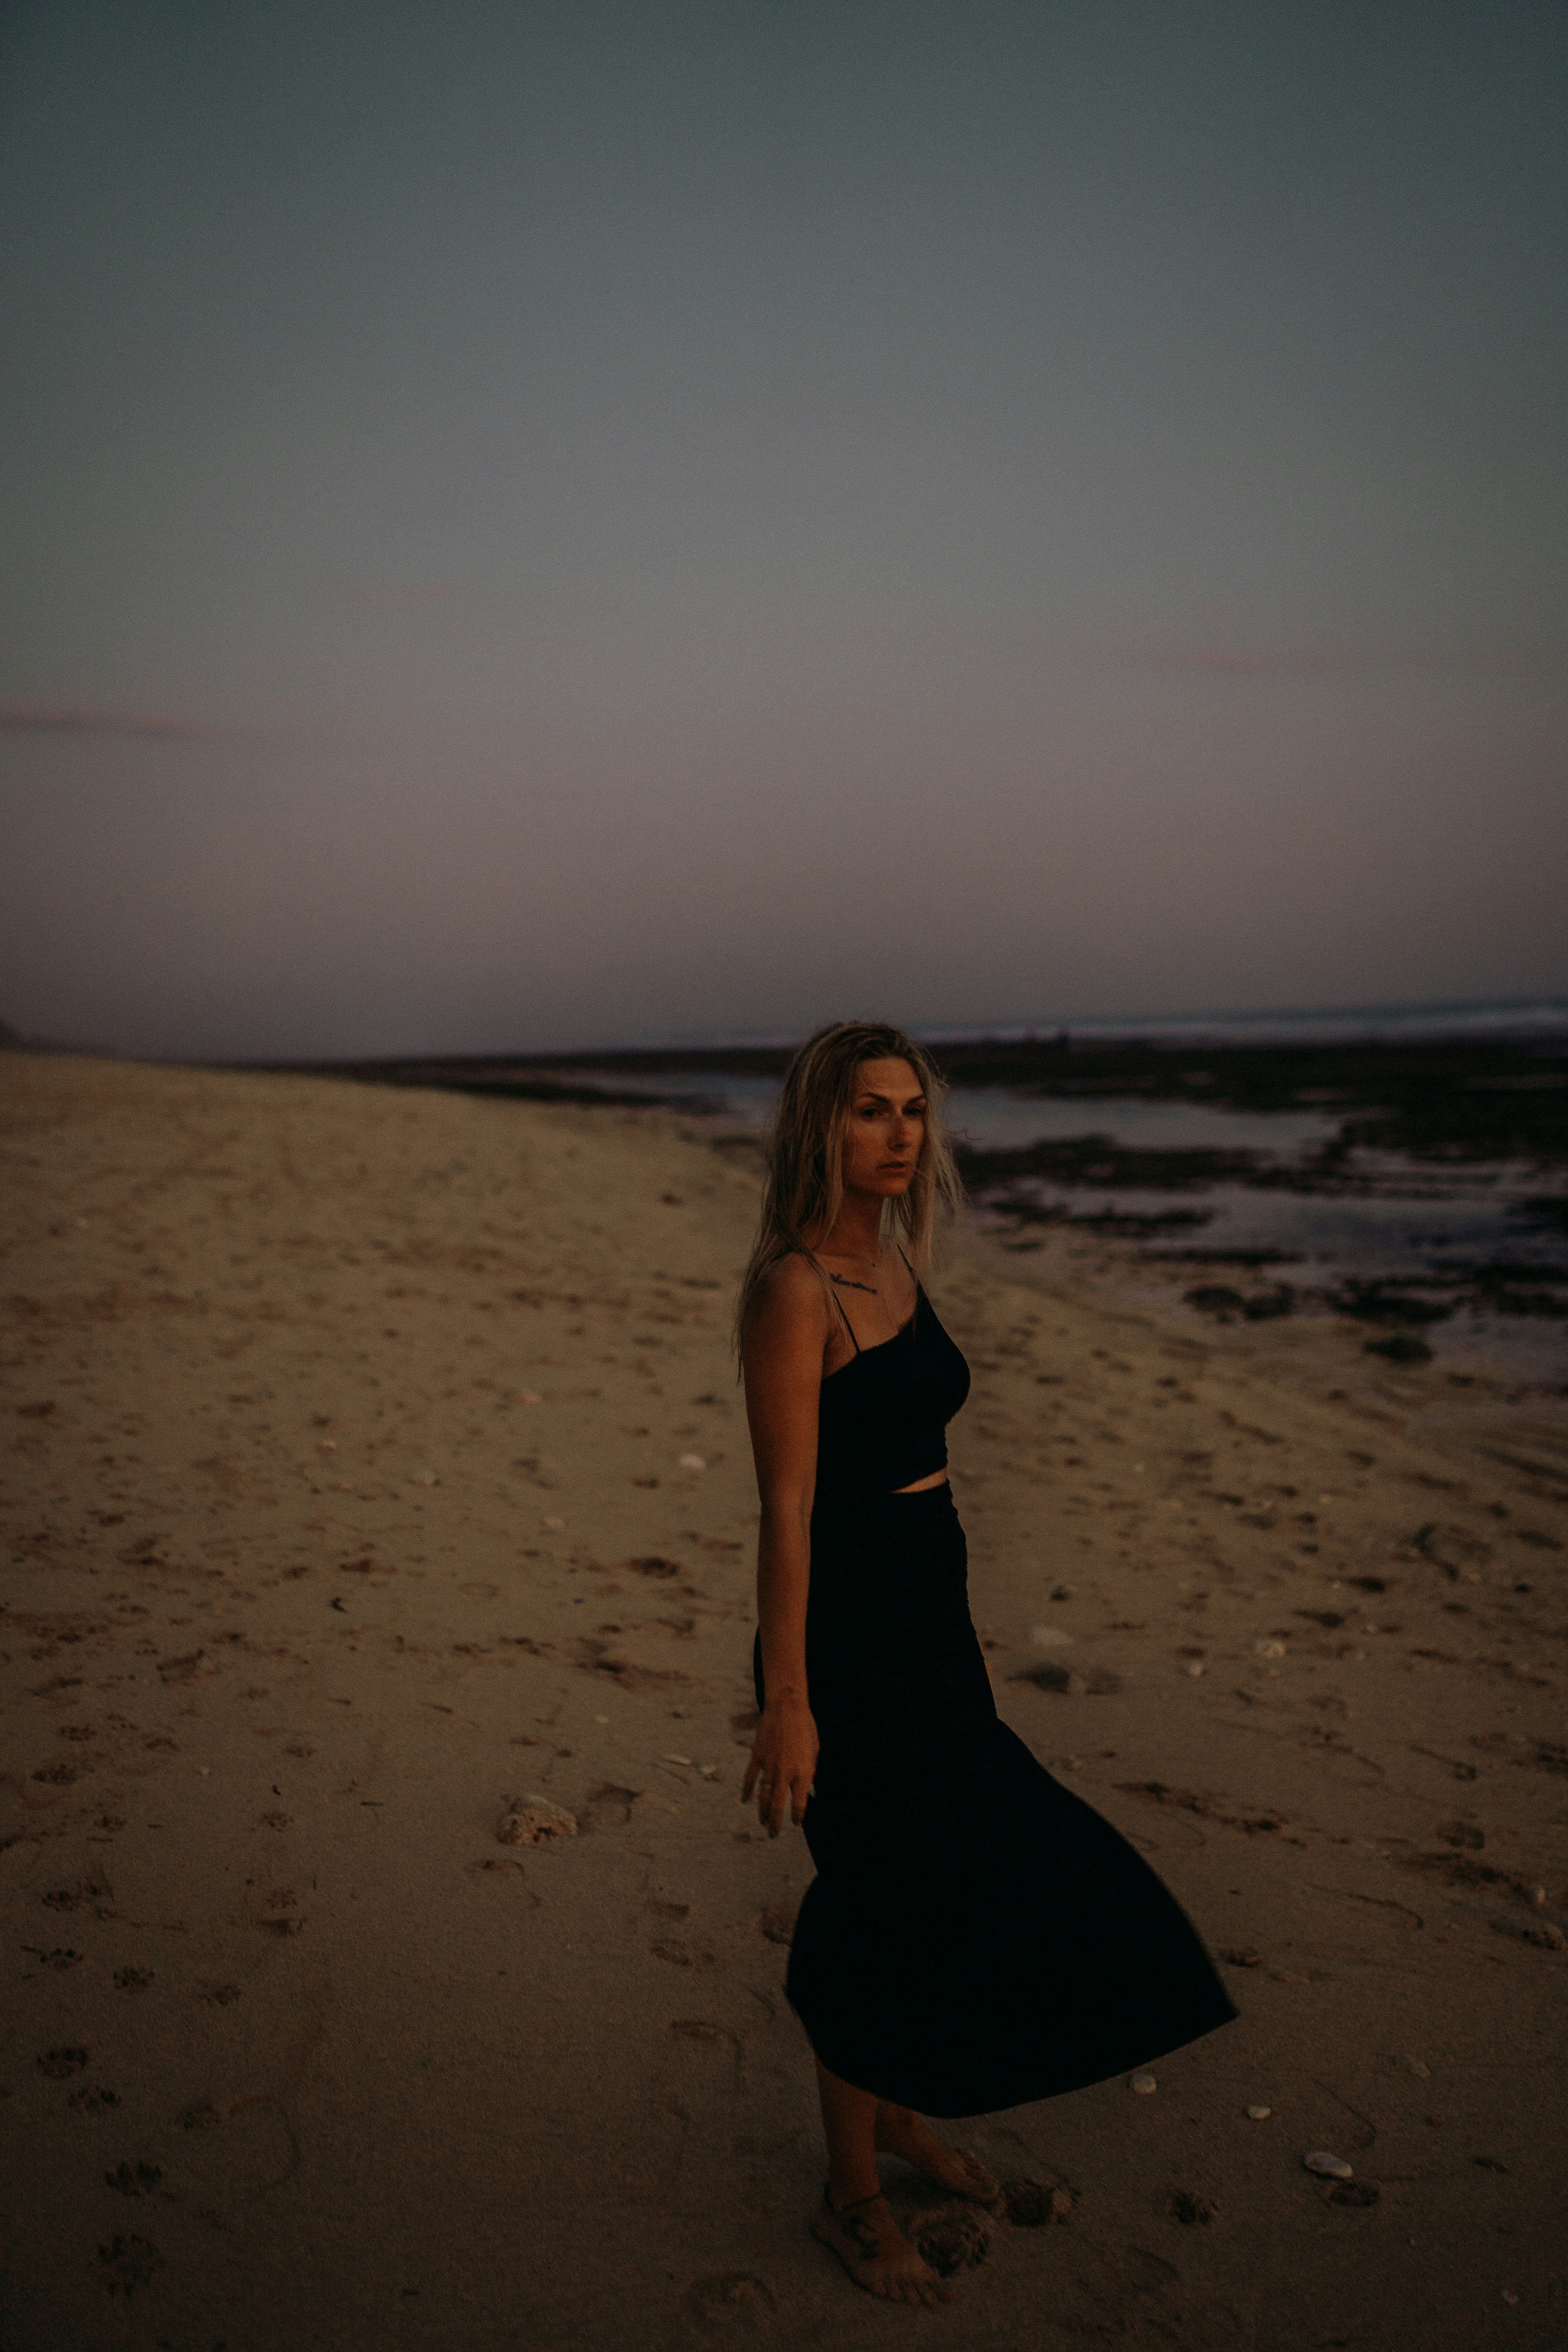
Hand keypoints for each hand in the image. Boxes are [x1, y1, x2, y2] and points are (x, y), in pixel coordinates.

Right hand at [741, 1701, 818, 1837]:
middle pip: (777, 1805)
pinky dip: (747, 1791)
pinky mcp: (757, 1757)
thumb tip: (809, 1790)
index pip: (799, 1804)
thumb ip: (810, 1772)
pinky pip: (750, 1779)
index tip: (796, 1822)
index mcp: (803, 1772)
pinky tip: (746, 1800)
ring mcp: (769, 1765)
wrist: (787, 1706)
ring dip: (761, 1811)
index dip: (798, 1816)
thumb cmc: (806, 1727)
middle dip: (775, 1823)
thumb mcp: (814, 1751)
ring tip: (762, 1821)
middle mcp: (785, 1772)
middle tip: (773, 1834)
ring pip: (762, 1795)